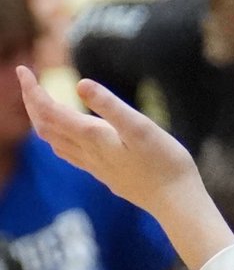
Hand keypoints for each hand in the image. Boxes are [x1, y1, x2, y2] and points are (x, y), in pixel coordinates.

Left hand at [18, 67, 233, 269]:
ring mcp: (95, 165)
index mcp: (92, 136)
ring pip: (55, 142)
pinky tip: (68, 138)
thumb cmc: (164, 162)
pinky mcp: (106, 174)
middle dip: (32, 103)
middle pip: (45, 127)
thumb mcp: (141, 128)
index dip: (33, 90)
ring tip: (42, 104)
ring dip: (42, 121)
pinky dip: (59, 139)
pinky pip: (70, 155)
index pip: (49, 110)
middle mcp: (87, 152)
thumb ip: (110, 106)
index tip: (22, 70)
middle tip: (28, 81)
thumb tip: (80, 83)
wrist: (175, 200)